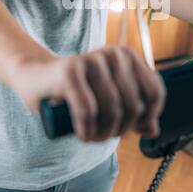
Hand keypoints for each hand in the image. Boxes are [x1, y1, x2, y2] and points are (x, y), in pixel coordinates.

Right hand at [11, 44, 166, 141]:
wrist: (37, 78)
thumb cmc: (77, 90)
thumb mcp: (109, 100)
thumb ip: (134, 112)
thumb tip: (154, 130)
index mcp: (128, 56)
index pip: (155, 91)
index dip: (148, 117)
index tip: (133, 129)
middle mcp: (113, 53)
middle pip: (133, 105)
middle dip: (121, 129)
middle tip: (104, 136)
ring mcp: (92, 59)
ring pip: (112, 109)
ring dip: (103, 134)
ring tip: (92, 137)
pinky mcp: (70, 69)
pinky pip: (87, 109)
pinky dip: (87, 129)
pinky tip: (83, 135)